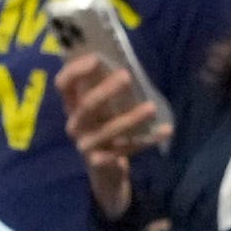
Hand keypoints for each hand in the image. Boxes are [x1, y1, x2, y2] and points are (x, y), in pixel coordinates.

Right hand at [59, 44, 162, 219]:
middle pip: (86, 105)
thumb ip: (107, 87)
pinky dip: (148, 140)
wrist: (105, 171)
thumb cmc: (106, 128)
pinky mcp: (101, 162)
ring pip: (109, 130)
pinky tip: (166, 130)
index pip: (63, 84)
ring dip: (132, 118)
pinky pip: (127, 149)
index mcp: (72, 105)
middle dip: (106, 90)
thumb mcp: (103, 108)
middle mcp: (75, 124)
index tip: (95, 58)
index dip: (76, 70)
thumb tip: (125, 61)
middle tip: (127, 76)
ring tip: (152, 108)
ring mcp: (86, 144)